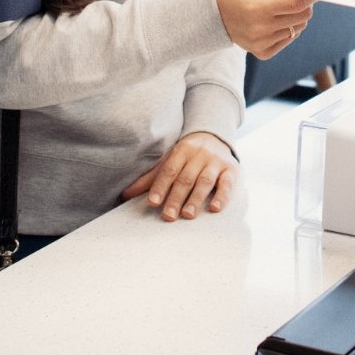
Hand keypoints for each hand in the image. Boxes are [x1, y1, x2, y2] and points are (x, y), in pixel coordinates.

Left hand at [120, 131, 237, 221]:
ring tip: (188, 215)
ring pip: (205, 180)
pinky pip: (227, 182)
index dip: (161, 186)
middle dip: (176, 197)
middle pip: (186, 178)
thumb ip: (149, 179)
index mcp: (181, 151)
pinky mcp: (231, 169)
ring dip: (196, 198)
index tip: (153, 202)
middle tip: (168, 216)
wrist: (216, 137)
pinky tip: (215, 208)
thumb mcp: (169, 162)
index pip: (169, 170)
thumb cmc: (187, 157)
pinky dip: (222, 195)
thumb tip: (124, 195)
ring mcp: (216, 161)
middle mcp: (199, 154)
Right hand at [215, 0, 315, 58]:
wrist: (212, 13)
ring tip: (274, 6)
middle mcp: (259, 30)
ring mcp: (261, 44)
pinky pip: (290, 37)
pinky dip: (287, 26)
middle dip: (301, 2)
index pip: (297, 3)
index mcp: (256, 8)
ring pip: (299, 26)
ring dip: (293, 14)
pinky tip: (272, 19)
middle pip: (303, 16)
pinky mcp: (263, 53)